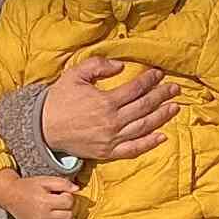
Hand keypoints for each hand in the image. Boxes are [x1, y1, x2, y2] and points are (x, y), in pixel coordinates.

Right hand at [0, 168, 78, 218]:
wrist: (11, 195)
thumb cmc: (29, 187)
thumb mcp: (45, 180)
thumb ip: (62, 183)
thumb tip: (77, 189)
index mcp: (44, 201)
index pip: (68, 202)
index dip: (69, 197)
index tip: (63, 195)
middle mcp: (42, 217)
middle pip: (67, 216)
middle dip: (69, 209)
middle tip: (63, 205)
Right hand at [39, 56, 176, 162]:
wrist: (43, 128)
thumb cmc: (58, 99)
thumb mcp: (75, 75)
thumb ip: (98, 66)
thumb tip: (121, 65)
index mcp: (105, 101)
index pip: (136, 89)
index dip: (150, 80)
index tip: (159, 73)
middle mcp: (112, 121)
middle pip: (144, 107)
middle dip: (161, 96)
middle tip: (175, 89)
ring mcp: (111, 139)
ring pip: (143, 127)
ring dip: (161, 117)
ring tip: (175, 107)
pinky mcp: (107, 153)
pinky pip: (133, 149)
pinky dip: (149, 143)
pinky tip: (162, 136)